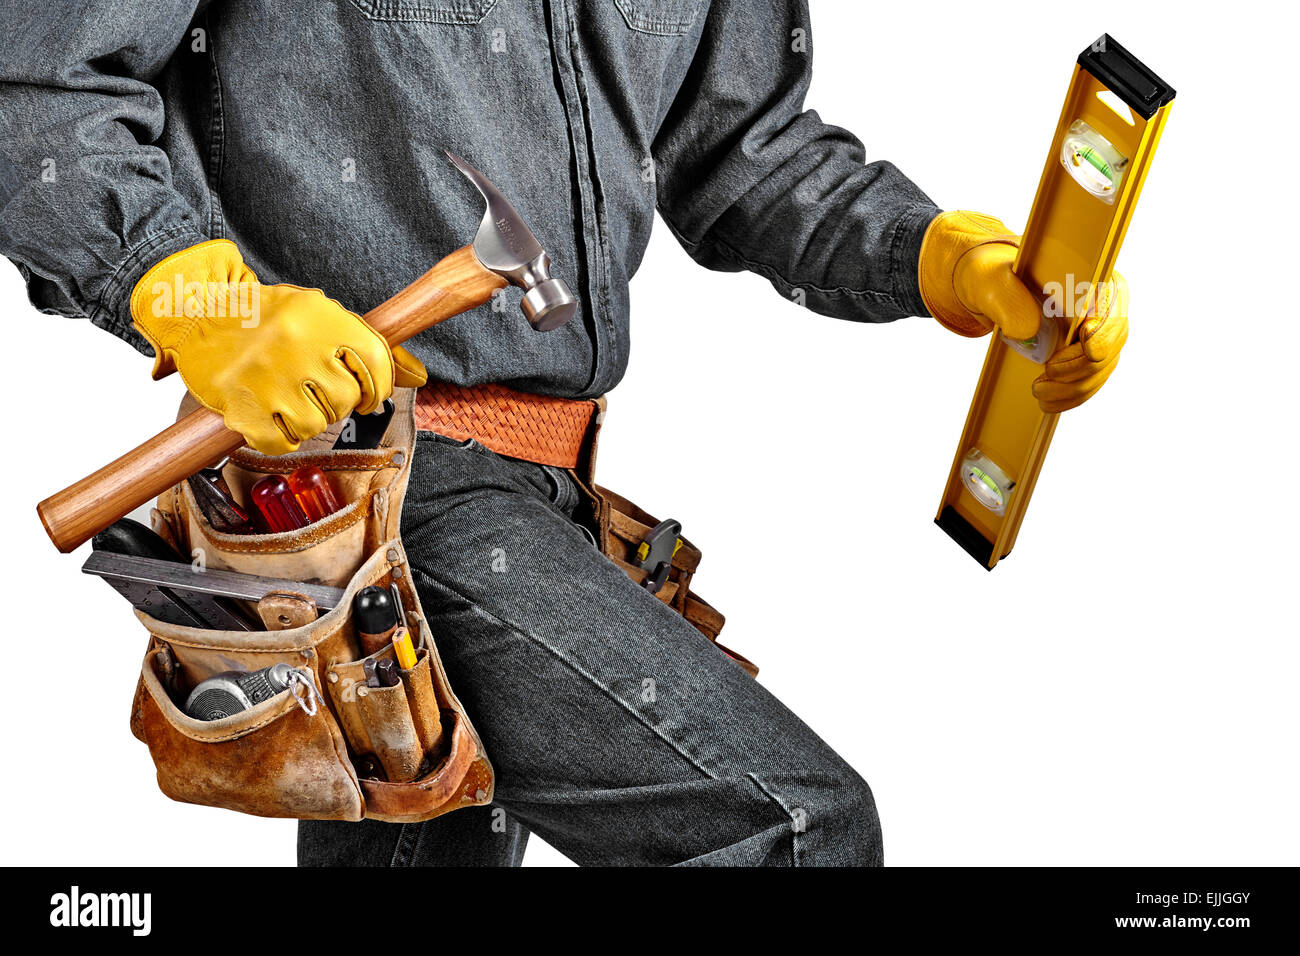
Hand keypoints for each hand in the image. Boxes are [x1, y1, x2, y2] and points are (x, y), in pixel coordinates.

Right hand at [130, 239, 425, 454]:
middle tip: (318, 392)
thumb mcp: (319, 315)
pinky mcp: (242, 406)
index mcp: (321, 317)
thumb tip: (417, 375)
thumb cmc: (264, 317)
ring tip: (292, 400)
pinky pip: (282, 443)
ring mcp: (268, 378)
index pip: (376, 362)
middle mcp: (297, 346)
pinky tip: (273, 417)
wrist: (197, 312)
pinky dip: (282, 438)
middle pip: (346, 399)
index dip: (379, 385)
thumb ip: (365, 345)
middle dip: (339, 403)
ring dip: (310, 420)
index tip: (369, 393)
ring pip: (318, 425)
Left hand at [919, 211, 1128, 412]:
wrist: (988, 293)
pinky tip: (1048, 401)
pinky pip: (1089, 381)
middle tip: (1047, 373)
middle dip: (1082, 366)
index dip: (1106, 327)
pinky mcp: (1083, 356)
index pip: (1113, 300)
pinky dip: (1071, 396)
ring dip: (1074, 387)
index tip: (1087, 347)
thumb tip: (1029, 330)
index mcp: (1084, 274)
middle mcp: (1098, 303)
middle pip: (1111, 341)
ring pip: (1102, 367)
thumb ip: (1008, 299)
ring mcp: (1094, 332)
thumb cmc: (993, 279)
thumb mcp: (990, 281)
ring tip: (1039, 390)